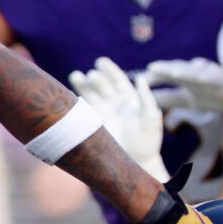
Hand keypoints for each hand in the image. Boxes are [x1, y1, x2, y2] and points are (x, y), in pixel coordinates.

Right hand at [68, 57, 168, 179]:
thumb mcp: (151, 117)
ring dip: (82, 85)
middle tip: (88, 75)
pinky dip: (77, 103)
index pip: (117, 79)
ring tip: (75, 76)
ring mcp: (103, 113)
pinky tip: (71, 98)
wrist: (138, 161)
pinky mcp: (94, 125)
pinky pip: (83, 110)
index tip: (100, 62)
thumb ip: (146, 98)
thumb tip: (140, 78)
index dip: (109, 70)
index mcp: (129, 98)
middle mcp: (114, 103)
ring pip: (90, 94)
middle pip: (101, 85)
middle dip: (94, 78)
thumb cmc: (148, 140)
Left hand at [138, 58, 222, 113]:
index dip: (153, 77)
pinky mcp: (220, 77)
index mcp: (182, 79)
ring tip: (172, 71)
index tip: (139, 78)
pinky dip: (206, 74)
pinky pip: (213, 75)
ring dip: (183, 70)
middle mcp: (191, 73)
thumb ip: (166, 98)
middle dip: (164, 68)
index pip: (164, 77)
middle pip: (176, 70)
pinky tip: (201, 76)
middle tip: (151, 68)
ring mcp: (206, 74)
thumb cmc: (207, 95)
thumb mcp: (184, 100)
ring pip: (193, 70)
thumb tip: (144, 100)